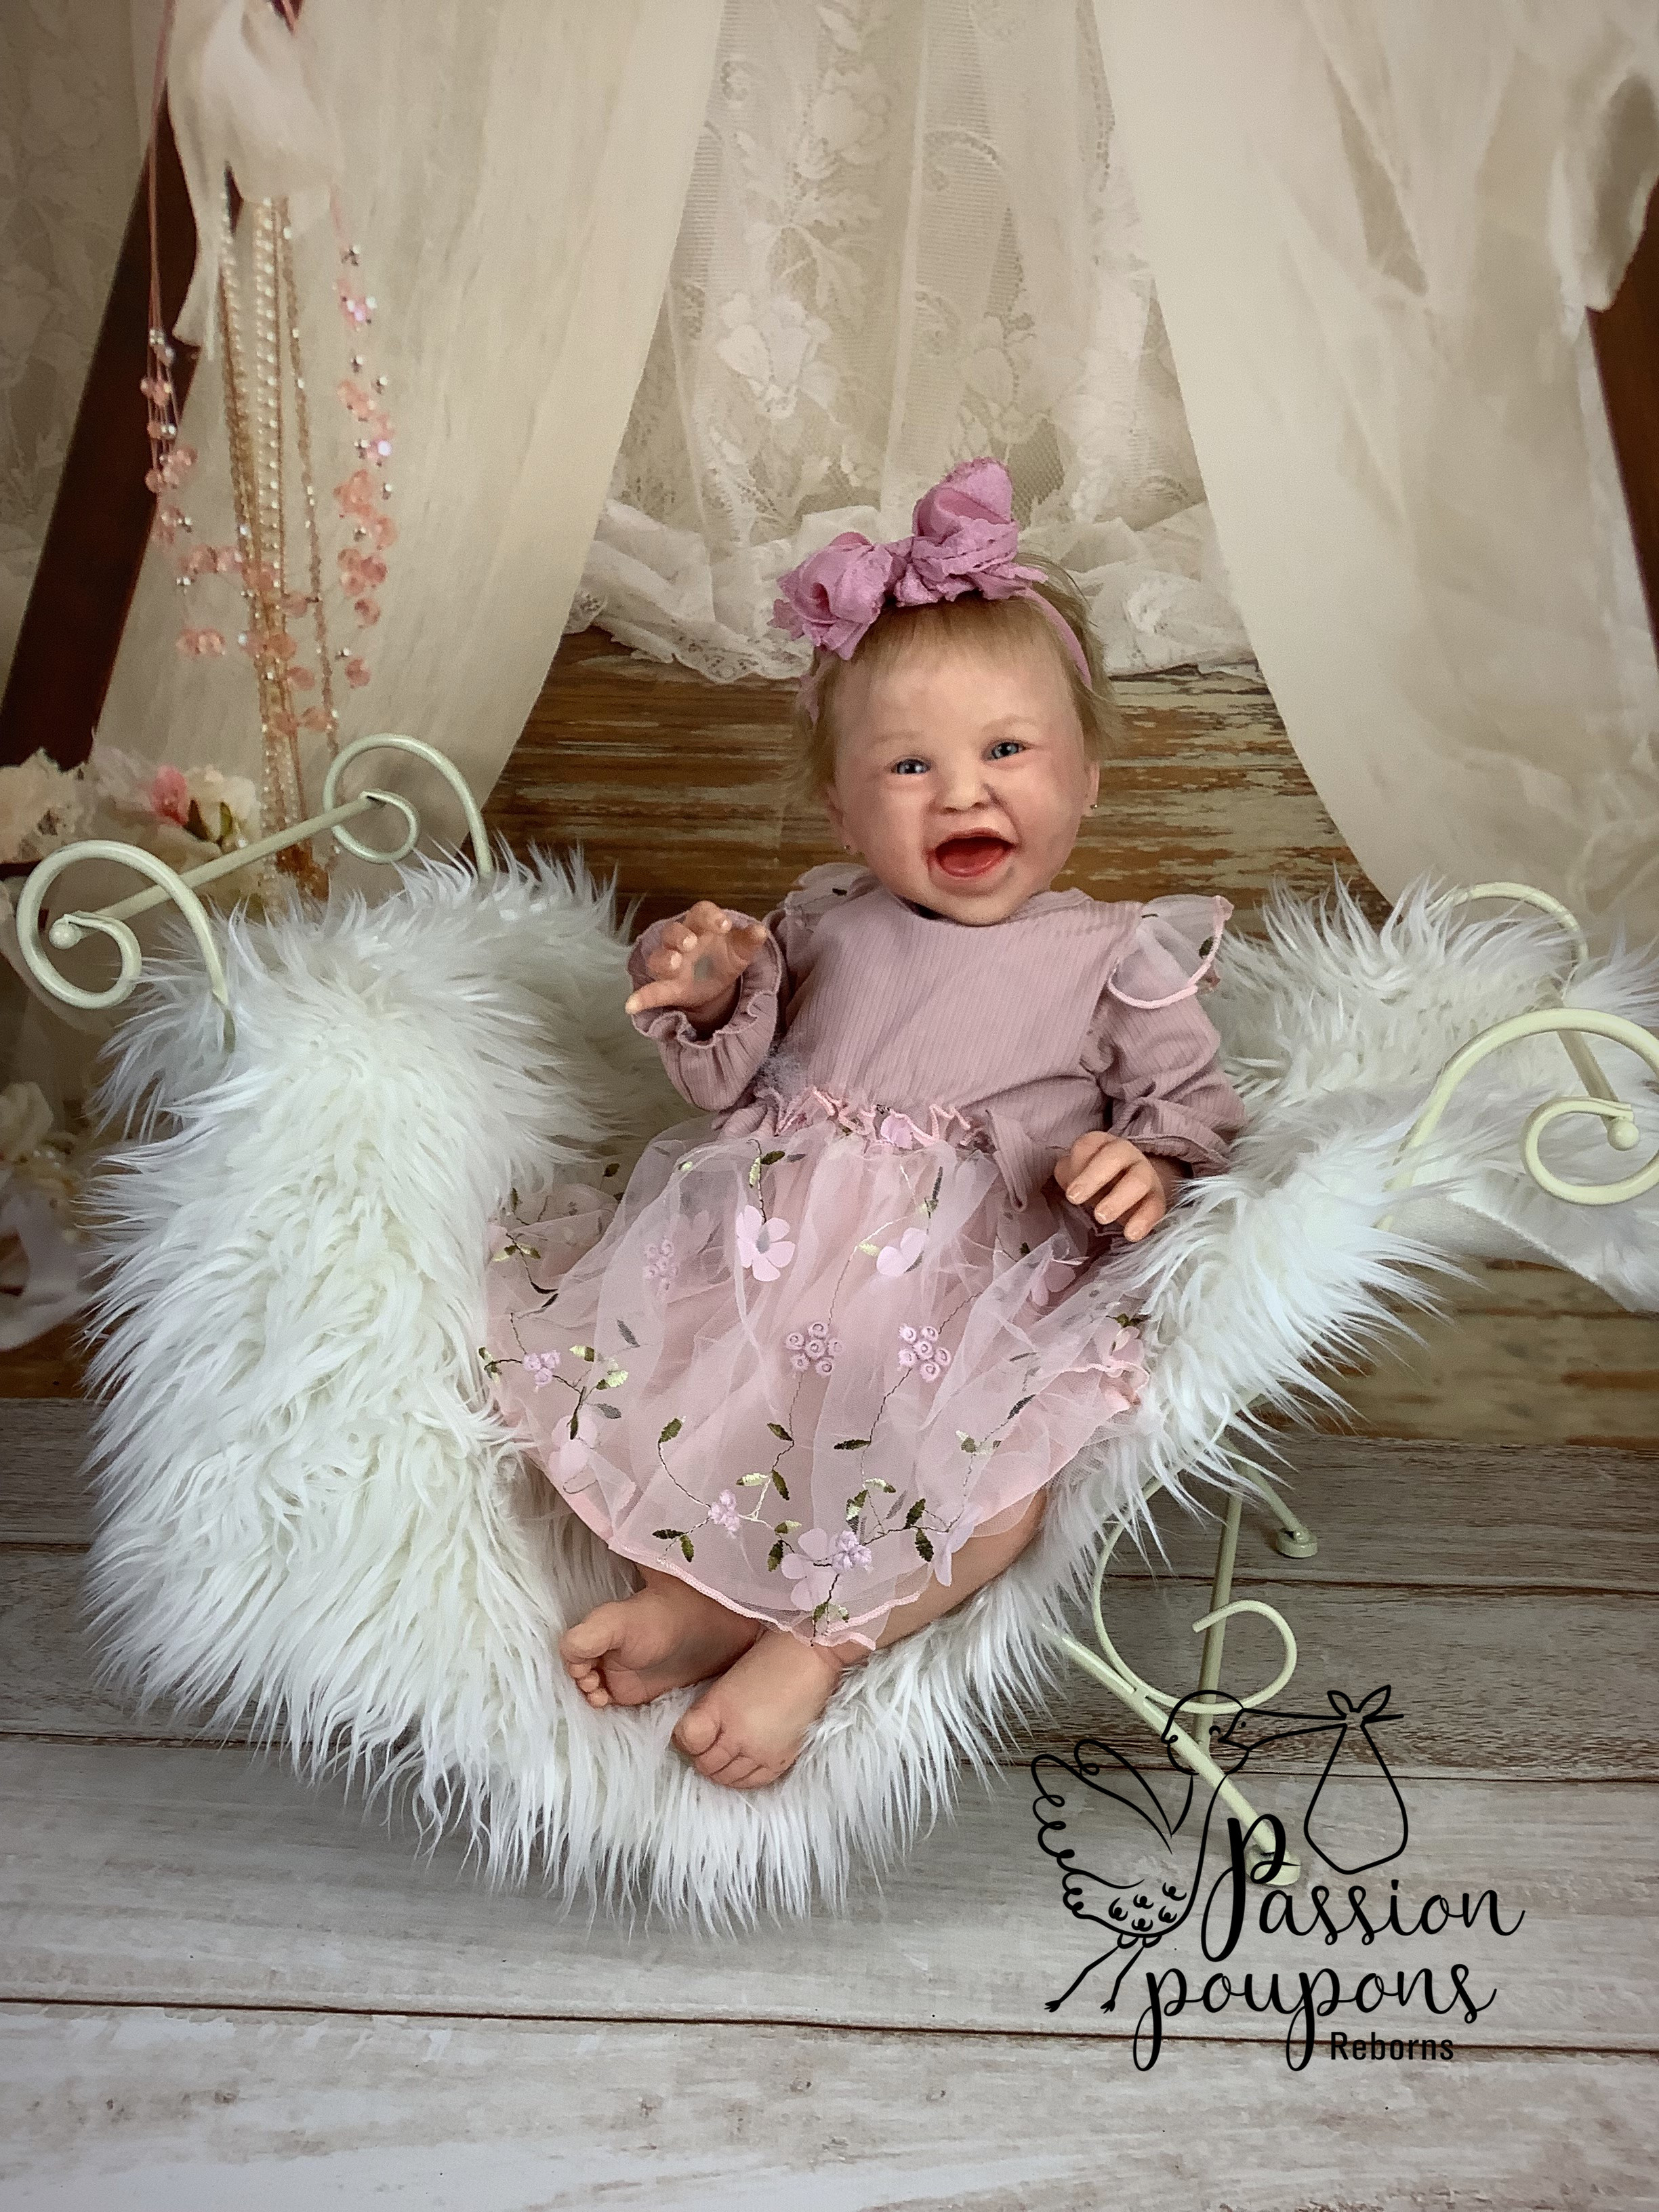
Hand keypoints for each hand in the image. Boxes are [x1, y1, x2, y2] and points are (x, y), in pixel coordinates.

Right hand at [623, 899, 771, 1027]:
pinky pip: (651, 991)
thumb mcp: (742, 950)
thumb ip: (750, 940)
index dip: (709, 916)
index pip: (700, 912)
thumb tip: (761, 931)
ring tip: (673, 964)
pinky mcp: (667, 987)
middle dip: (680, 935)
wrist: (718, 982)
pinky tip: (631, 1006)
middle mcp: (682, 941)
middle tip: (690, 942)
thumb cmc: (726, 956)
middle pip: (673, 931)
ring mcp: (672, 964)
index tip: (724, 925)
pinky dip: (641, 998)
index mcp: (702, 926)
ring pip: (659, 957)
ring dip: (664, 959)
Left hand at [1053, 1132, 1184, 1242]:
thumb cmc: (1096, 1180)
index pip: (1088, 1145)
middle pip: (1113, 1156)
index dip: (1077, 1164)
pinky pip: (1155, 1206)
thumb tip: (1069, 1186)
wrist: (1128, 1191)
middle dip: (1093, 1176)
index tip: (1070, 1192)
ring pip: (1137, 1180)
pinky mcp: (1157, 1197)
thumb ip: (1068, 1175)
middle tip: (1075, 1199)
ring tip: (1101, 1217)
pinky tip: (1131, 1234)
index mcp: (1101, 1144)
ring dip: (1118, 1199)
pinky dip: (1144, 1221)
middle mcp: (1125, 1153)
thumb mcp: (1076, 1174)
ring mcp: (1144, 1173)